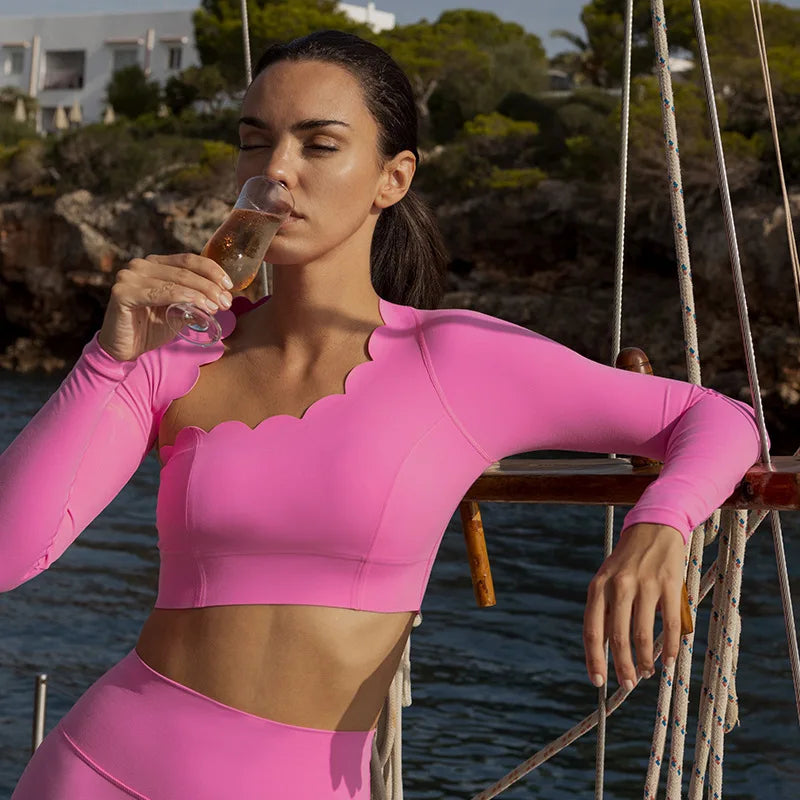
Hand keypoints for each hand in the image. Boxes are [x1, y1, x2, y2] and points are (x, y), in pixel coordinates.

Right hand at [97, 253, 233, 361]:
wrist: (124, 350)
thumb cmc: (151, 329)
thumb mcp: (180, 313)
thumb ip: (197, 303)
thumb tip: (223, 298)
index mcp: (155, 264)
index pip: (188, 260)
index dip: (212, 270)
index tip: (229, 285)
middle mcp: (140, 265)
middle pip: (185, 271)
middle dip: (210, 286)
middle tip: (227, 301)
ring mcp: (129, 276)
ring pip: (176, 281)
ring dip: (202, 293)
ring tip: (217, 307)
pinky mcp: (123, 292)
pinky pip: (161, 293)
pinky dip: (185, 298)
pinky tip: (201, 306)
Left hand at [583, 522, 685, 689]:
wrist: (654, 528)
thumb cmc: (627, 561)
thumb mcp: (608, 580)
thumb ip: (606, 611)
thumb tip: (606, 650)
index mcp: (598, 586)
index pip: (592, 631)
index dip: (594, 659)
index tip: (598, 681)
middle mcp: (618, 586)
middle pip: (618, 638)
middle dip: (623, 667)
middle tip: (628, 684)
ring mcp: (645, 585)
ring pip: (643, 635)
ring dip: (645, 661)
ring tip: (647, 673)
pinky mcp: (669, 585)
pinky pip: (669, 625)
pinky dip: (669, 647)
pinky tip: (668, 660)